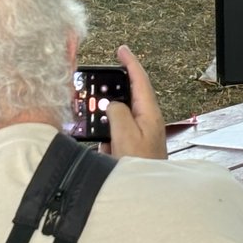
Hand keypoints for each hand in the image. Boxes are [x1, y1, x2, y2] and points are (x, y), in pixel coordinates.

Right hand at [103, 45, 166, 159]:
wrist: (144, 194)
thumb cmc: (141, 165)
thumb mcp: (125, 134)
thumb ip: (117, 113)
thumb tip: (112, 106)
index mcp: (149, 113)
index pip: (140, 80)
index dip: (130, 62)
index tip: (122, 49)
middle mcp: (147, 121)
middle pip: (129, 96)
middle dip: (113, 89)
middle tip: (98, 81)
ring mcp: (140, 134)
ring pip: (119, 116)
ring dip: (106, 116)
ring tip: (94, 118)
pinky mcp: (132, 147)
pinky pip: (115, 134)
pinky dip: (106, 134)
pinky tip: (100, 143)